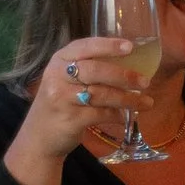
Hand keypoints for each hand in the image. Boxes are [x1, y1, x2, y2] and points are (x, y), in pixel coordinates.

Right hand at [5, 34, 160, 182]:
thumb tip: (132, 66)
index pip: (84, 46)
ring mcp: (62, 98)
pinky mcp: (69, 119)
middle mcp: (57, 76)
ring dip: (128, 99)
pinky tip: (127, 117)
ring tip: (146, 102)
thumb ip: (90, 69)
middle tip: (145, 81)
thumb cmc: (60, 103)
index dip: (108, 46)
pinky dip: (117, 115)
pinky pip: (100, 114)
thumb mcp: (67, 80)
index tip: (130, 47)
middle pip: (95, 70)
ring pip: (101, 94)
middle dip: (124, 75)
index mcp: (59, 60)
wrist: (38, 138)